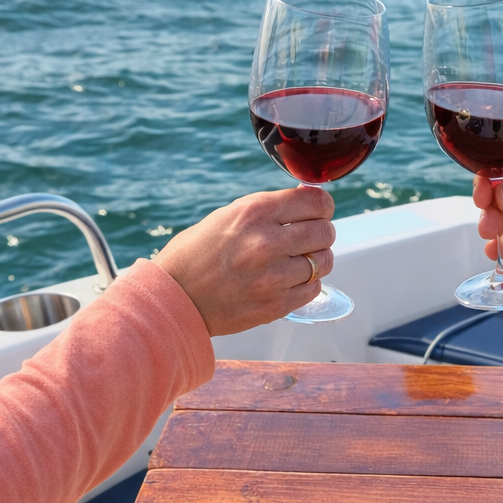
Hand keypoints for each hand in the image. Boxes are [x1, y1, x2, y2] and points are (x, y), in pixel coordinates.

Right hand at [155, 188, 335, 335]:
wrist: (177, 296)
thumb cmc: (199, 253)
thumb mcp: (231, 215)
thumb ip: (271, 208)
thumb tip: (308, 197)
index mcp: (255, 212)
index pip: (315, 202)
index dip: (323, 206)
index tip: (319, 211)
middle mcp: (267, 243)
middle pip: (325, 232)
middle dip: (322, 233)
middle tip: (310, 237)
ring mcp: (273, 277)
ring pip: (324, 262)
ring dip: (318, 259)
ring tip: (300, 260)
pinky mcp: (275, 305)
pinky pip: (313, 289)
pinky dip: (308, 283)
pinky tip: (291, 279)